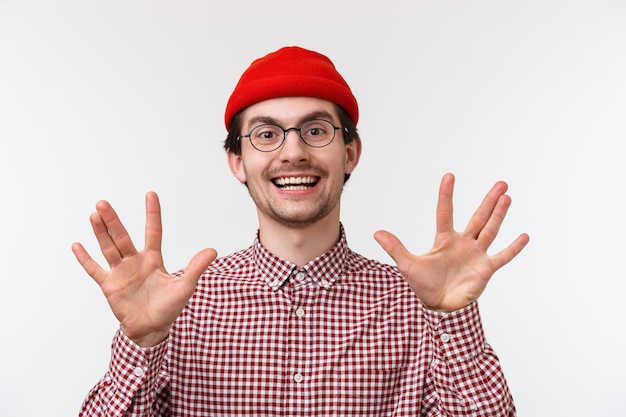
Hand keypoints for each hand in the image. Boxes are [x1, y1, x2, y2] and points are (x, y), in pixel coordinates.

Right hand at [72, 192, 216, 346]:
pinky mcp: (109, 285)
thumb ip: (196, 268)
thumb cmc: (168, 308)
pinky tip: (77, 245)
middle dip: (113, 221)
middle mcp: (135, 261)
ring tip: (94, 216)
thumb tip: (213, 251)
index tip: (151, 194)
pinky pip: (95, 270)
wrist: (152, 329)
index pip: (153, 231)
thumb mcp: (185, 287)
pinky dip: (86, 259)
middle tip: (103, 203)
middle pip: (122, 236)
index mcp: (153, 259)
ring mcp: (121, 272)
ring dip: (100, 233)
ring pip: (108, 248)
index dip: (152, 214)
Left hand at [374, 173, 528, 311]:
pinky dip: (513, 248)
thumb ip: (396, 248)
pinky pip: (502, 256)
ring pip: (490, 230)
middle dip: (489, 201)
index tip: (449, 175)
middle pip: (477, 217)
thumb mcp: (408, 265)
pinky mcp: (486, 269)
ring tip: (507, 197)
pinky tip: (524, 235)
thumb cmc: (423, 286)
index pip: (445, 212)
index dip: (447, 195)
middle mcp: (463, 243)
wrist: (438, 307)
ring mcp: (476, 255)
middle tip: (501, 184)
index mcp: (444, 239)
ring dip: (499, 215)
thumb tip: (376, 233)